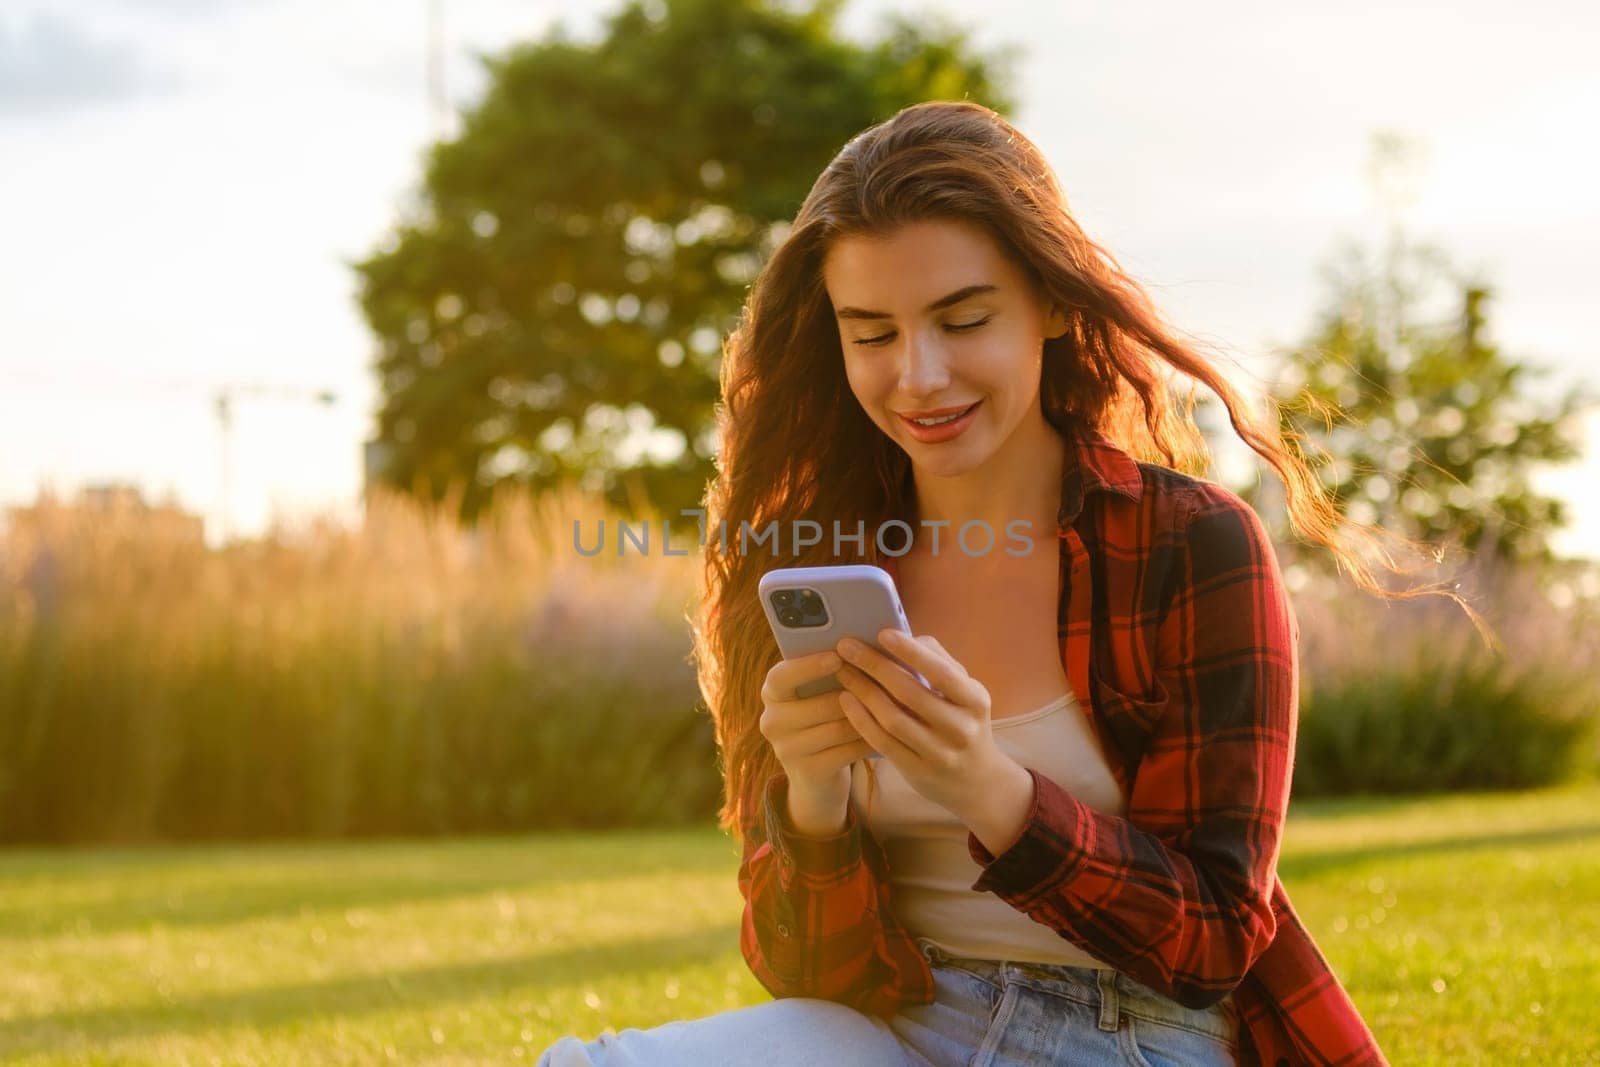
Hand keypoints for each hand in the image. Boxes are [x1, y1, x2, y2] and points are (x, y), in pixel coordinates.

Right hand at [758, 648, 874, 798]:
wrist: (815, 774)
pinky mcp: (807, 772)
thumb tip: (861, 646)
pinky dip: (869, 741)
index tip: (837, 657)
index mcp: (772, 693)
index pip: (781, 677)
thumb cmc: (823, 717)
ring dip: (867, 718)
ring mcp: (786, 750)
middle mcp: (772, 721)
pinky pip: (847, 752)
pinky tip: (887, 733)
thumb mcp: (817, 693)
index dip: (808, 667)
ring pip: (837, 729)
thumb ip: (830, 671)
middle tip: (885, 684)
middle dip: (855, 695)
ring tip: (892, 707)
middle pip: (819, 705)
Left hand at [834, 629, 999, 816]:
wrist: (977, 781)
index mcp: (975, 701)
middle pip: (910, 692)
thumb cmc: (963, 722)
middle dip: (874, 665)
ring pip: (892, 718)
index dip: (911, 652)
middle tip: (846, 647)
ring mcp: (939, 754)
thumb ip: (941, 663)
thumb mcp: (965, 693)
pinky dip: (861, 719)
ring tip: (842, 671)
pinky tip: (846, 701)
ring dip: (862, 690)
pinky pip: (882, 742)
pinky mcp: (918, 772)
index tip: (882, 633)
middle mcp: (960, 728)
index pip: (941, 672)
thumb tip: (909, 638)